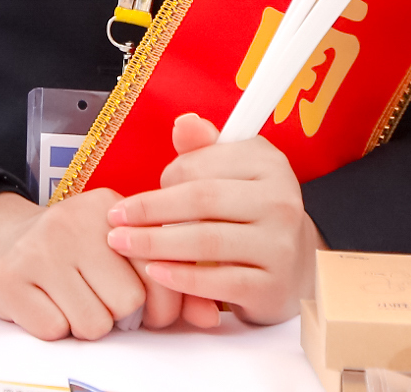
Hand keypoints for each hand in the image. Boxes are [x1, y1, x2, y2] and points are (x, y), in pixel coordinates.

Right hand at [0, 188, 159, 340]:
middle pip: (127, 302)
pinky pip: (54, 331)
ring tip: (70, 300)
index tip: (146, 308)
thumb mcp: (119, 253)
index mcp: (109, 210)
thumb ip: (168, 282)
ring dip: (85, 324)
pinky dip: (54, 328)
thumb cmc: (72, 253)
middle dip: (118, 316)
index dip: (159, 305)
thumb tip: (206, 316)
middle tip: (99, 300)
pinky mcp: (8, 278)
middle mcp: (72, 221)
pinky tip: (45, 302)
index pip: (157, 270)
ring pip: (93, 323)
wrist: (0, 241)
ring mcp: (36, 247)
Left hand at [104, 113, 318, 327]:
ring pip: (206, 241)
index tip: (142, 191)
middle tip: (115, 219)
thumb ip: (204, 149)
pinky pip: (218, 282)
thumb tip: (184, 124)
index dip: (165, 177)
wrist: (295, 265)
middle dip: (149, 210)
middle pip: (201, 201)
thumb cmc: (252, 212)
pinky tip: (154, 272)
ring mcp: (280, 245)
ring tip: (123, 244)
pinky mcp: (272, 286)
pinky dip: (181, 277)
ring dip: (155, 243)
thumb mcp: (234, 172)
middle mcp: (281, 201)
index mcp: (268, 163)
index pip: (203, 165)